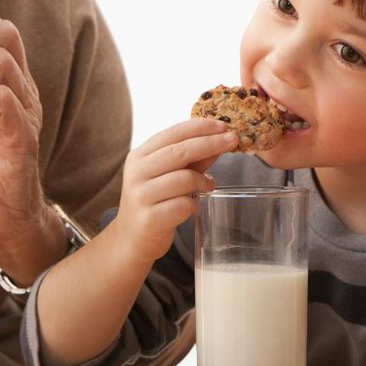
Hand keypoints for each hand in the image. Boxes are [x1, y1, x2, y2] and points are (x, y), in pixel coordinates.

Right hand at [112, 118, 237, 264]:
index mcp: (139, 156)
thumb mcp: (168, 176)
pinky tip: (192, 207)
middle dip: (210, 143)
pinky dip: (194, 204)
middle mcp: (137, 173)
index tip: (223, 125)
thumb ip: (192, 160)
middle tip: (233, 140)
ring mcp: (141, 196)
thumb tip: (221, 141)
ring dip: (203, 181)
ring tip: (208, 186)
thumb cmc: (154, 203)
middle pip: (180, 151)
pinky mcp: (150, 218)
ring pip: (185, 178)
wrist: (132, 240)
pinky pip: (184, 204)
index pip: (173, 133)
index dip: (200, 127)